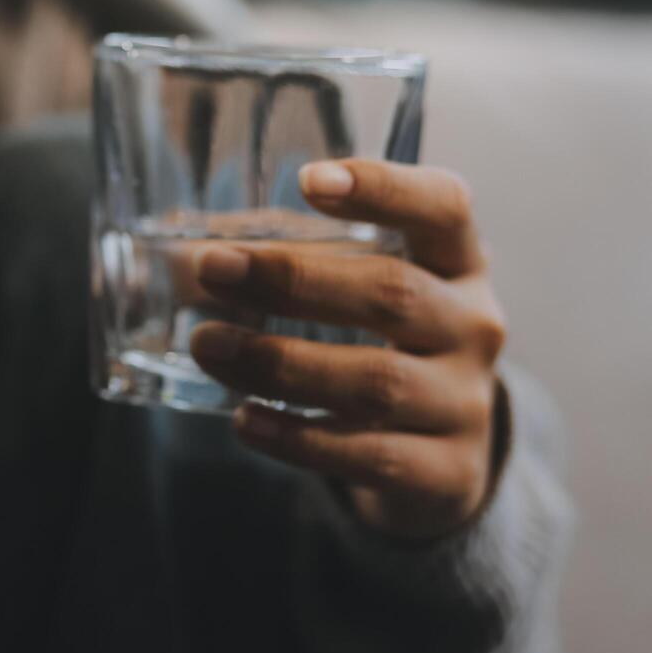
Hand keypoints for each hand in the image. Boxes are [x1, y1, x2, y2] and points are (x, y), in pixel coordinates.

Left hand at [189, 159, 506, 538]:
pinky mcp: (446, 472)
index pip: (443, 208)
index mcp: (456, 261)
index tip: (309, 179)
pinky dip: (298, 437)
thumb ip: (288, 257)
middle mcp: (473, 326)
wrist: (437, 456)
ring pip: (375, 380)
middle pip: (393, 293)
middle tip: (212, 268)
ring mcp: (465, 402)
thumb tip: (179, 248)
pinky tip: (245, 418)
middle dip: (293, 280)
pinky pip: (369, 455)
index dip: (384, 188)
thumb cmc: (380, 341)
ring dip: (279, 362)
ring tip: (206, 344)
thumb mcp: (356, 287)